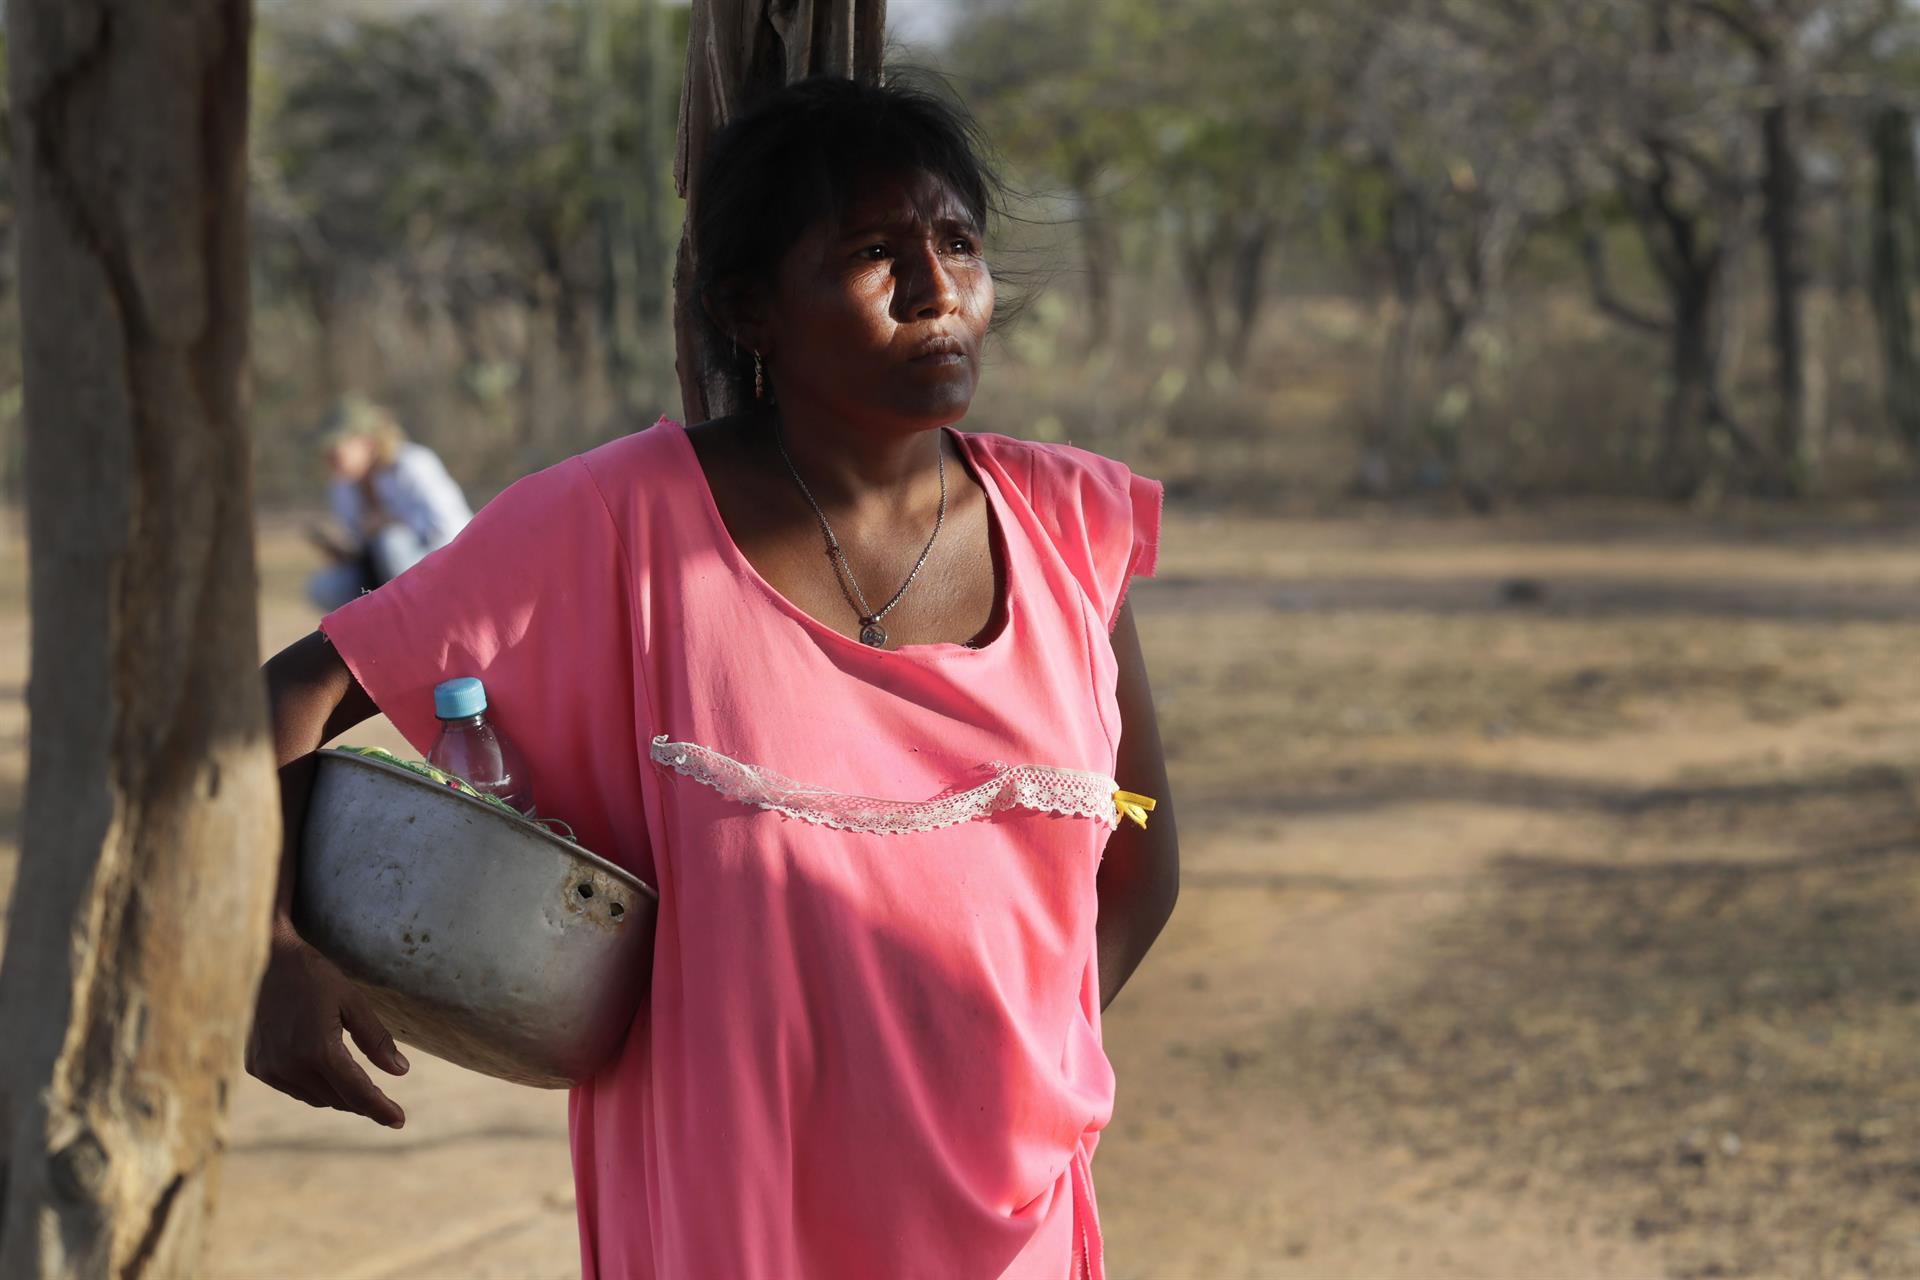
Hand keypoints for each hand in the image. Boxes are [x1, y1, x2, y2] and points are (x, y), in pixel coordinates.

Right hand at [246, 923, 409, 1128]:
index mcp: (319, 1051)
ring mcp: (270, 1069)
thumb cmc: (314, 976)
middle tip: (385, 1103)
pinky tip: (325, 1074)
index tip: (399, 1120)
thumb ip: (377, 1040)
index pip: (357, 1093)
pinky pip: (294, 1088)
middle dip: (363, 1102)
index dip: (380, 1109)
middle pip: (338, 1100)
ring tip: (359, 1087)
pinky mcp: (257, 1067)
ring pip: (316, 1098)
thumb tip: (400, 1071)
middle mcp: (291, 1067)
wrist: (265, 959)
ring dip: (339, 1097)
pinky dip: (314, 1087)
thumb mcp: (353, 1001)